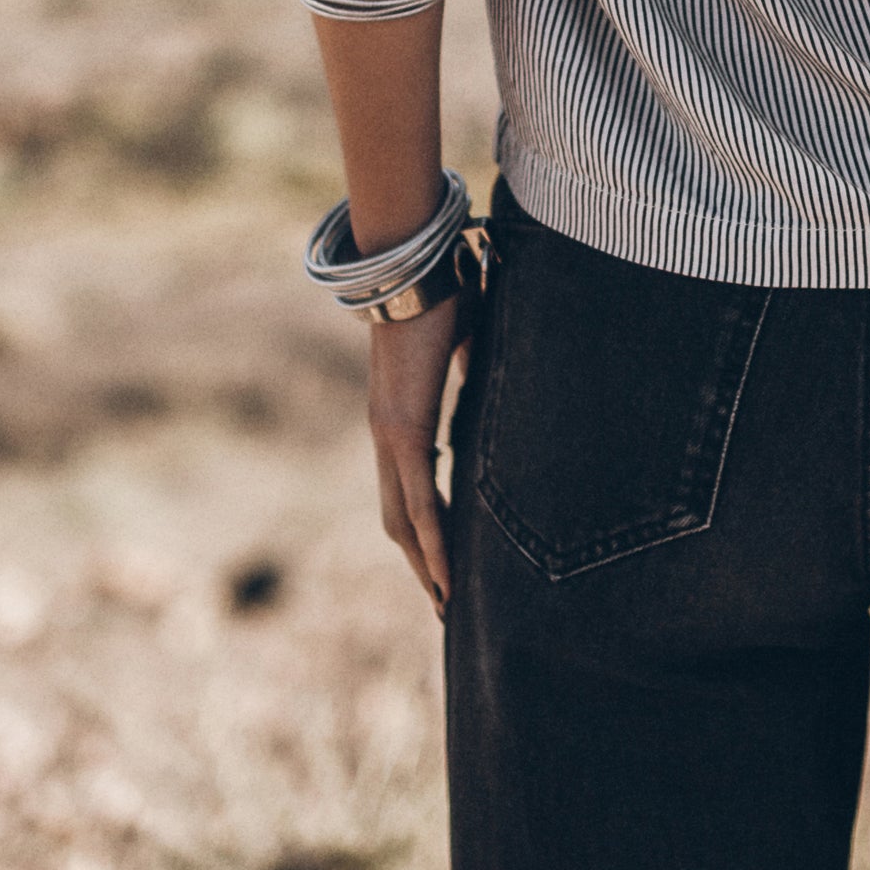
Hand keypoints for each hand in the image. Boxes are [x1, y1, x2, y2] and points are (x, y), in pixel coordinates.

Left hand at [368, 296, 465, 614]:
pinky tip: (445, 573)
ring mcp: (390, 436)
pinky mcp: (404, 431)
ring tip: (447, 601)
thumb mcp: (462, 342)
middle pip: (399, 518)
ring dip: (425, 564)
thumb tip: (482, 374)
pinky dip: (433, 541)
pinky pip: (419, 501)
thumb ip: (466, 370)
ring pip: (404, 520)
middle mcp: (386, 435)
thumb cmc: (441, 292)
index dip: (422, 528)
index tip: (440, 560)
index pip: (407, 488)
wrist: (413, 268)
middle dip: (422, 563)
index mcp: (399, 417)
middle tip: (445, 601)